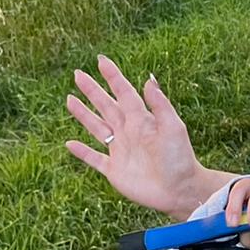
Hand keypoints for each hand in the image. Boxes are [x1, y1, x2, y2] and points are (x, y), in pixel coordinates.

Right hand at [66, 56, 212, 219]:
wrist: (180, 189)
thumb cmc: (180, 158)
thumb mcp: (173, 128)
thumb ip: (160, 105)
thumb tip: (149, 79)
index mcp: (142, 120)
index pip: (124, 93)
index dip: (112, 76)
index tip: (101, 60)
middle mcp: (128, 132)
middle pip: (106, 106)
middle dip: (92, 90)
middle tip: (78, 74)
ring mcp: (120, 151)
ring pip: (97, 128)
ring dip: (83, 114)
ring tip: (69, 99)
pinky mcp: (114, 170)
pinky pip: (94, 158)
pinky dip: (81, 152)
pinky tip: (69, 143)